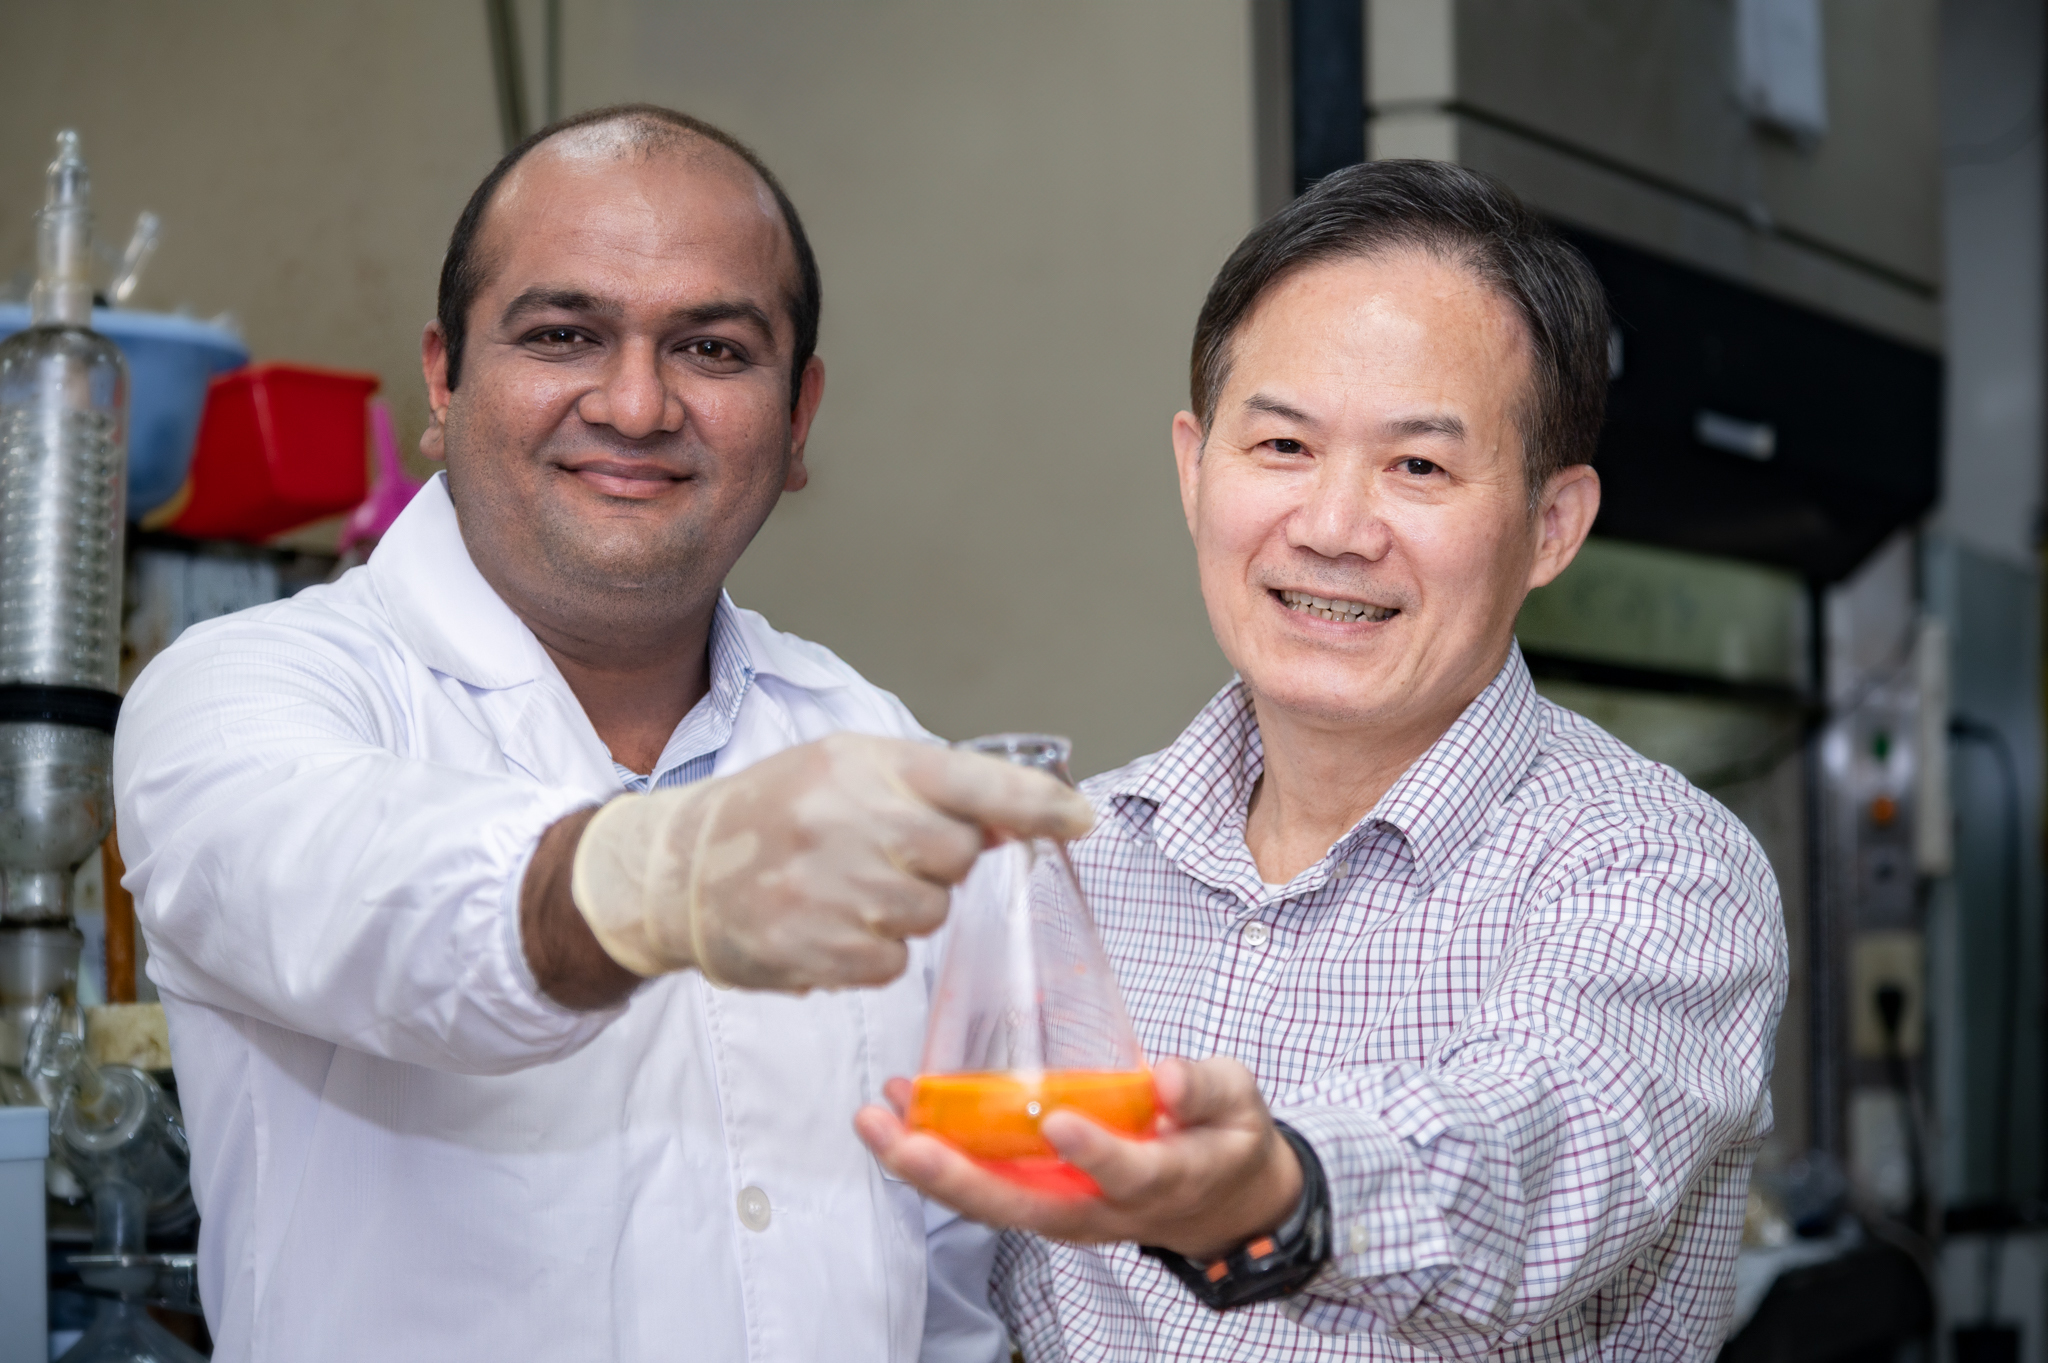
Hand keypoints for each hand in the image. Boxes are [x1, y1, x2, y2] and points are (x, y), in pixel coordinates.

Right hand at [564, 733, 1094, 991]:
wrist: (677, 870)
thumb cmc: (776, 813)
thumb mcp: (846, 771)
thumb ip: (929, 789)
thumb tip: (1018, 824)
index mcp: (864, 764)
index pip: (973, 780)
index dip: (1036, 803)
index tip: (1079, 819)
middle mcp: (849, 819)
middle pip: (958, 858)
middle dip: (936, 865)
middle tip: (886, 855)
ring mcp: (830, 887)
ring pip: (928, 914)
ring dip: (902, 911)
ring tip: (846, 889)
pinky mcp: (816, 948)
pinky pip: (891, 962)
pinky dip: (872, 951)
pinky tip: (829, 925)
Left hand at [854, 1056, 1301, 1261]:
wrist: (1224, 1201)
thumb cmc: (1226, 1140)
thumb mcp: (1240, 1102)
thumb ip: (1205, 1087)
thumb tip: (1166, 1078)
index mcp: (1164, 1178)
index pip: (1128, 1173)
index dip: (1095, 1153)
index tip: (1060, 1122)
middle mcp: (1104, 1208)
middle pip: (1026, 1207)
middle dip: (959, 1177)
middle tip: (903, 1140)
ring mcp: (1068, 1209)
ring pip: (992, 1203)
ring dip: (929, 1169)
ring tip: (876, 1122)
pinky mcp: (1044, 1198)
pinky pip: (985, 1188)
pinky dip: (937, 1159)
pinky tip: (897, 1118)